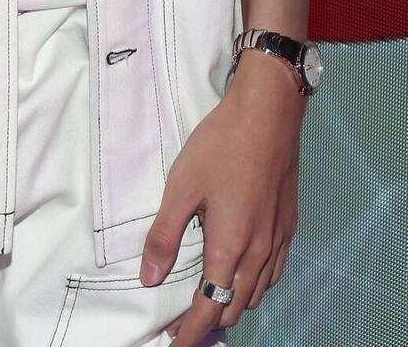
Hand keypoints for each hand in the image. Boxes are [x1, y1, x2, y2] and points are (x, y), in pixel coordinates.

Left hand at [139, 54, 304, 343]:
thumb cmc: (222, 145)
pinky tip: (243, 272)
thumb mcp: (181, 186)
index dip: (191, 332)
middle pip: (234, 305)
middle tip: (185, 321)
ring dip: (232, 302)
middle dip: (210, 320)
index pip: (210, 306)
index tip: (175, 344)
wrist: (269, 114)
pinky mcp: (288, 224)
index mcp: (230, 247)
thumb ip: (165, 235)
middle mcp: (259, 252)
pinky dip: (255, 284)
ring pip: (256, 291)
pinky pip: (272, 272)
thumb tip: (151, 277)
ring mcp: (278, 239)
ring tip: (210, 300)